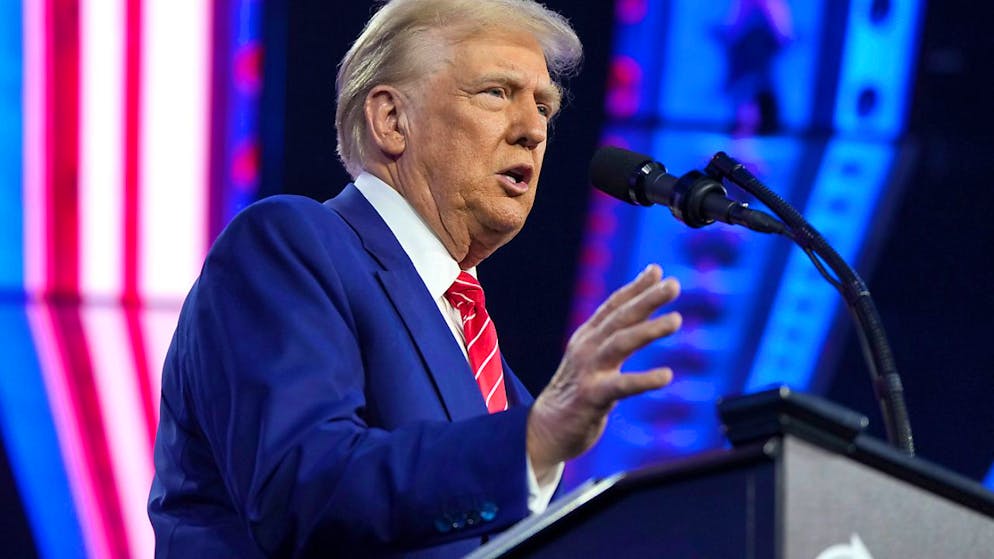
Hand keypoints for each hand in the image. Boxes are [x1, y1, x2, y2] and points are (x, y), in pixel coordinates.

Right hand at [526, 264, 681, 477]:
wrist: (543, 430)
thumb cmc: (575, 392)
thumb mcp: (591, 358)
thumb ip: (613, 336)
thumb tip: (635, 313)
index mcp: (587, 338)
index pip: (614, 307)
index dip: (636, 287)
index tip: (658, 271)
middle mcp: (587, 348)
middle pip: (619, 318)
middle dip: (647, 298)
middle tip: (674, 285)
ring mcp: (588, 371)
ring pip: (620, 343)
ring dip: (649, 329)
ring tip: (677, 320)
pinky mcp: (592, 397)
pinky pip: (621, 386)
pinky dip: (644, 379)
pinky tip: (666, 376)